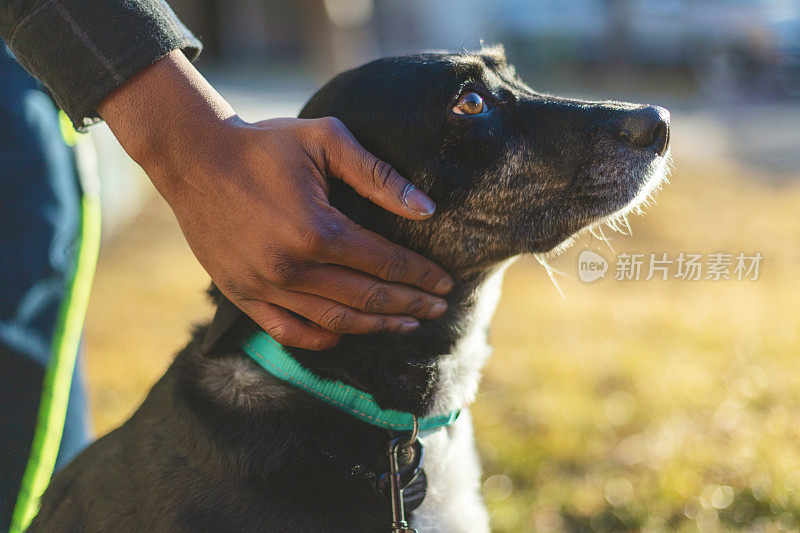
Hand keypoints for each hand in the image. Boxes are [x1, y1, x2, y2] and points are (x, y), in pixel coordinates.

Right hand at [97, 51, 451, 349]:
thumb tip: (427, 210)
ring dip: (376, 326)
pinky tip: (345, 336)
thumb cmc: (264, 144)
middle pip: (367, 298)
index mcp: (317, 230)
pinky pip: (288, 331)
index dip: (421, 275)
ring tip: (407, 324)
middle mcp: (291, 268)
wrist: (192, 156)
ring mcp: (263, 287)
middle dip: (410, 304)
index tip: (446, 282)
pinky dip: (321, 339)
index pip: (385, 263)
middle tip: (439, 308)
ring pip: (334, 322)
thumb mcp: (326, 140)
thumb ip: (379, 176)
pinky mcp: (241, 294)